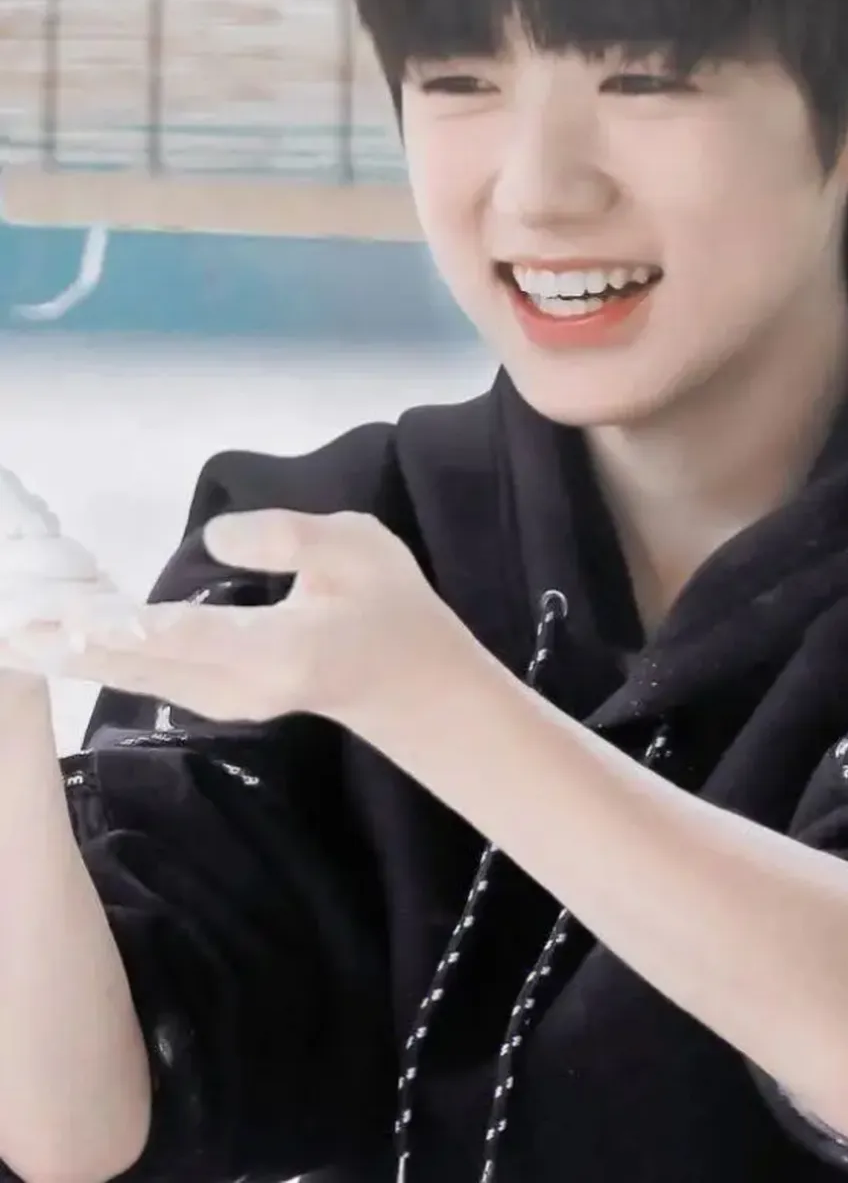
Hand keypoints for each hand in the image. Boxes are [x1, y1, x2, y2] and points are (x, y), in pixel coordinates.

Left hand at [2, 510, 487, 730]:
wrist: (416, 687)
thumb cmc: (393, 610)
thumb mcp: (359, 549)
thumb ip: (287, 537)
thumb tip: (212, 537)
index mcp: (276, 649)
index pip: (182, 632)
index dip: (117, 622)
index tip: (58, 614)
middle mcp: (239, 686)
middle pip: (139, 663)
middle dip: (69, 644)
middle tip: (9, 625)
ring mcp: (227, 701)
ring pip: (137, 675)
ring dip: (75, 654)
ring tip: (19, 632)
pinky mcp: (220, 700)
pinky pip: (150, 677)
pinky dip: (104, 659)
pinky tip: (71, 643)